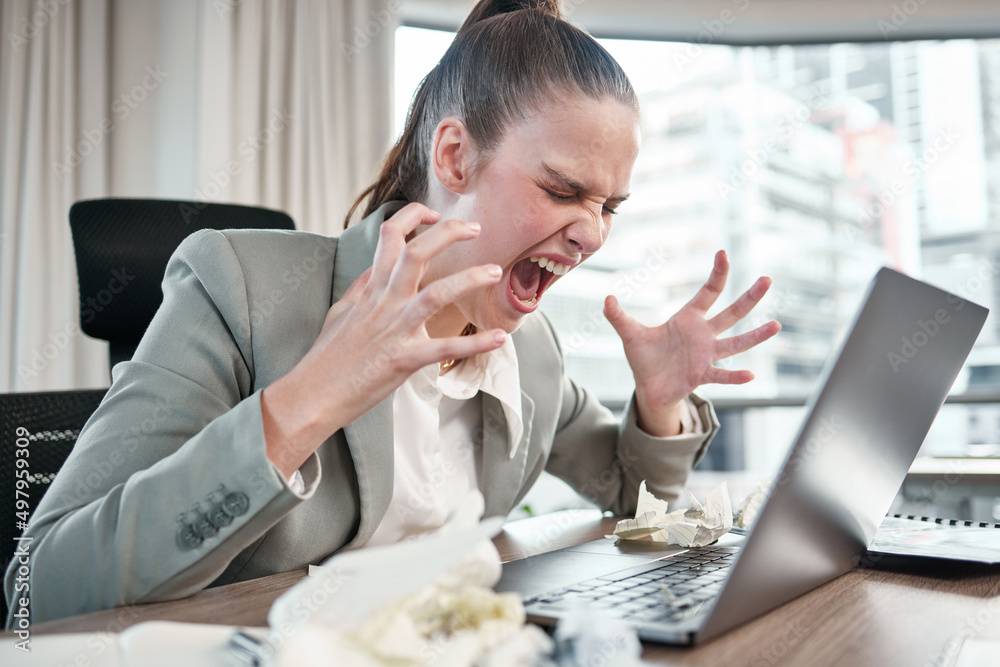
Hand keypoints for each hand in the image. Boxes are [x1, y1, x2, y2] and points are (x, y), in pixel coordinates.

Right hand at [262, 203, 505, 476]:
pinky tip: (499, 338)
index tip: (434, 214)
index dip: (413, 217)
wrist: (312, 395)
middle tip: (475, 228)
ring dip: (468, 280)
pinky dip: (474, 343)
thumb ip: (360, 288)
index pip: (389, 237)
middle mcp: (384, 303)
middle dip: (447, 233)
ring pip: (435, 294)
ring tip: (495, 272)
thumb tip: (373, 268)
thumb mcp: (339, 313)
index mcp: (371, 290)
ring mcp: (395, 330)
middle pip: (416, 253)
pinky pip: (444, 348)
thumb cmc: (327, 358)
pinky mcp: (403, 359)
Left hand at [604, 250, 779, 436]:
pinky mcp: (703, 375)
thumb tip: (606, 299)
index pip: (708, 292)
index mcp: (689, 319)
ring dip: (755, 335)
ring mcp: (707, 355)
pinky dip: (735, 376)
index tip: (723, 253)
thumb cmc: (644, 358)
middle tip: (767, 280)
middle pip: (732, 313)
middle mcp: (704, 334)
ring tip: (776, 325)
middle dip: (749, 297)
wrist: (649, 388)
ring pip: (736, 343)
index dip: (717, 274)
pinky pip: (722, 375)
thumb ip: (618, 317)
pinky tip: (751, 374)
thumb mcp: (630, 335)